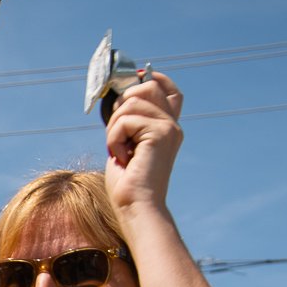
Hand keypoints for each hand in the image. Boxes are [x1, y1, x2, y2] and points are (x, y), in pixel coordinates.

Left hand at [103, 70, 183, 215]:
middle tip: (118, 134)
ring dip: (114, 127)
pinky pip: (125, 119)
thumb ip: (128, 122)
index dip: (152, 77)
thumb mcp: (126, 145)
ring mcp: (169, 127)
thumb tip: (117, 97)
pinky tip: (123, 158)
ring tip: (120, 151)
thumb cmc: (127, 185)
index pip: (167, 89)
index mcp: (166, 128)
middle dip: (122, 104)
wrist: (136, 208)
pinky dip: (114, 138)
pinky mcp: (161, 133)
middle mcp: (172, 125)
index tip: (135, 80)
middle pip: (148, 85)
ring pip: (131, 101)